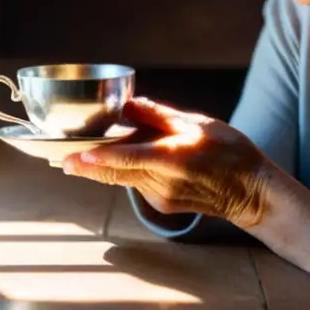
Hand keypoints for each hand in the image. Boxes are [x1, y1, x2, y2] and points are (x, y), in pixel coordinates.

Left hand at [61, 97, 275, 228]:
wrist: (251, 192)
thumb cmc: (230, 152)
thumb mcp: (198, 124)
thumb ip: (158, 115)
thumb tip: (127, 105)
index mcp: (172, 159)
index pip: (127, 160)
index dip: (98, 160)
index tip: (73, 158)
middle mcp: (162, 182)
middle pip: (115, 174)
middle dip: (86, 166)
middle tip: (58, 158)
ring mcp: (160, 197)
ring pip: (122, 179)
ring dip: (102, 167)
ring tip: (79, 155)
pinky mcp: (161, 204)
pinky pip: (135, 183)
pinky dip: (124, 170)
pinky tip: (122, 158)